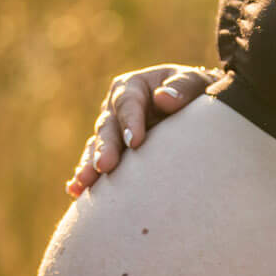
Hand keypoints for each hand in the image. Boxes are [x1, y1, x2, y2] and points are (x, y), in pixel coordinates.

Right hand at [67, 63, 216, 194]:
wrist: (199, 112)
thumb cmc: (198, 93)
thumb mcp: (196, 83)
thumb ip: (183, 87)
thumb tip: (164, 98)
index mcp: (134, 87)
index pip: (127, 102)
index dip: (130, 120)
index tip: (135, 141)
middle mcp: (117, 109)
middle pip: (107, 127)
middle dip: (105, 148)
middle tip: (105, 166)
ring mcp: (113, 133)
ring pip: (96, 148)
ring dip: (89, 166)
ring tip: (83, 183)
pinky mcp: (114, 154)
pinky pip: (96, 165)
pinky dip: (86, 178)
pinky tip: (76, 192)